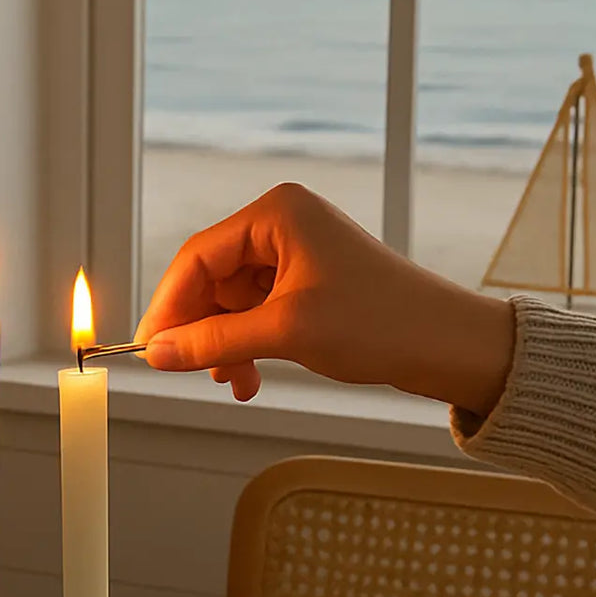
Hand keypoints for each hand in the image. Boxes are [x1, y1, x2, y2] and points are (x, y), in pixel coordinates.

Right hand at [134, 183, 514, 415]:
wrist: (446, 345)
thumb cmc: (382, 321)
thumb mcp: (285, 332)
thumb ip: (213, 342)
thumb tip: (158, 352)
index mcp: (277, 214)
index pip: (197, 257)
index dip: (167, 305)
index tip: (149, 347)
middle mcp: (282, 227)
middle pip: (211, 282)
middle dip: (202, 332)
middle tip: (190, 371)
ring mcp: (295, 258)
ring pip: (231, 306)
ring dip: (226, 348)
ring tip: (236, 382)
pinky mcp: (306, 288)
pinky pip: (256, 317)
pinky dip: (248, 349)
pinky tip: (251, 377)